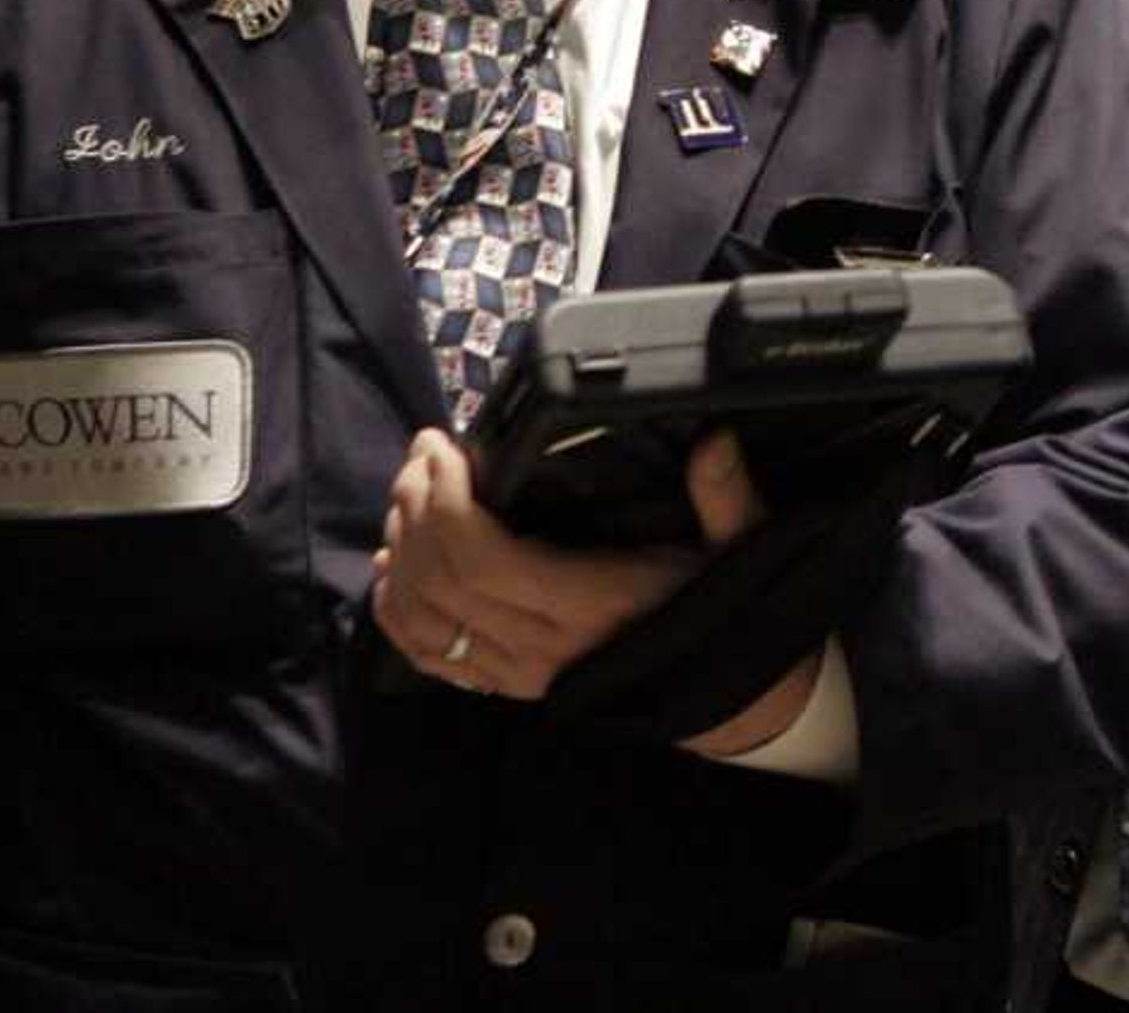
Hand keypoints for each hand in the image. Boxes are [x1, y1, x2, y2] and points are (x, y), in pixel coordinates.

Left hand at [373, 427, 818, 754]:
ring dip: (401, 548)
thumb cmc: (721, 605)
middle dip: (417, 505)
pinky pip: (427, 653)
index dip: (448, 501)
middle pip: (441, 577)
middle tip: (421, 452)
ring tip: (407, 492)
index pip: (485, 558)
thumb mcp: (738, 546)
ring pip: (423, 614)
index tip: (445, 448)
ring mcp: (515, 672)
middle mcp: (540, 646)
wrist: (721, 688)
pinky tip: (390, 564)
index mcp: (589, 604)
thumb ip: (727, 496)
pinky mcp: (503, 684)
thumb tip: (716, 441)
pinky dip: (394, 609)